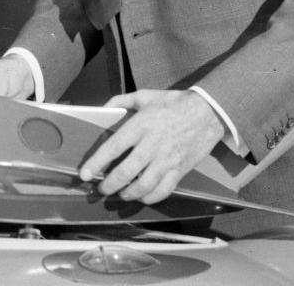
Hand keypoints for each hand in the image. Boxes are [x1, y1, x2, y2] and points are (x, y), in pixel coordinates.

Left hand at [79, 89, 225, 203]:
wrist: (209, 112)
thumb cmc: (173, 103)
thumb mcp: (144, 96)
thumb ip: (120, 101)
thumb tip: (102, 109)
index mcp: (140, 126)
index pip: (113, 148)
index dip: (96, 163)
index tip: (85, 174)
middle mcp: (152, 145)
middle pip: (126, 172)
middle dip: (109, 185)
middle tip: (100, 189)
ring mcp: (167, 160)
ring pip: (144, 185)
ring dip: (128, 194)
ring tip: (119, 194)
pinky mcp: (180, 169)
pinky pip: (164, 190)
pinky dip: (150, 197)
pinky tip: (141, 197)